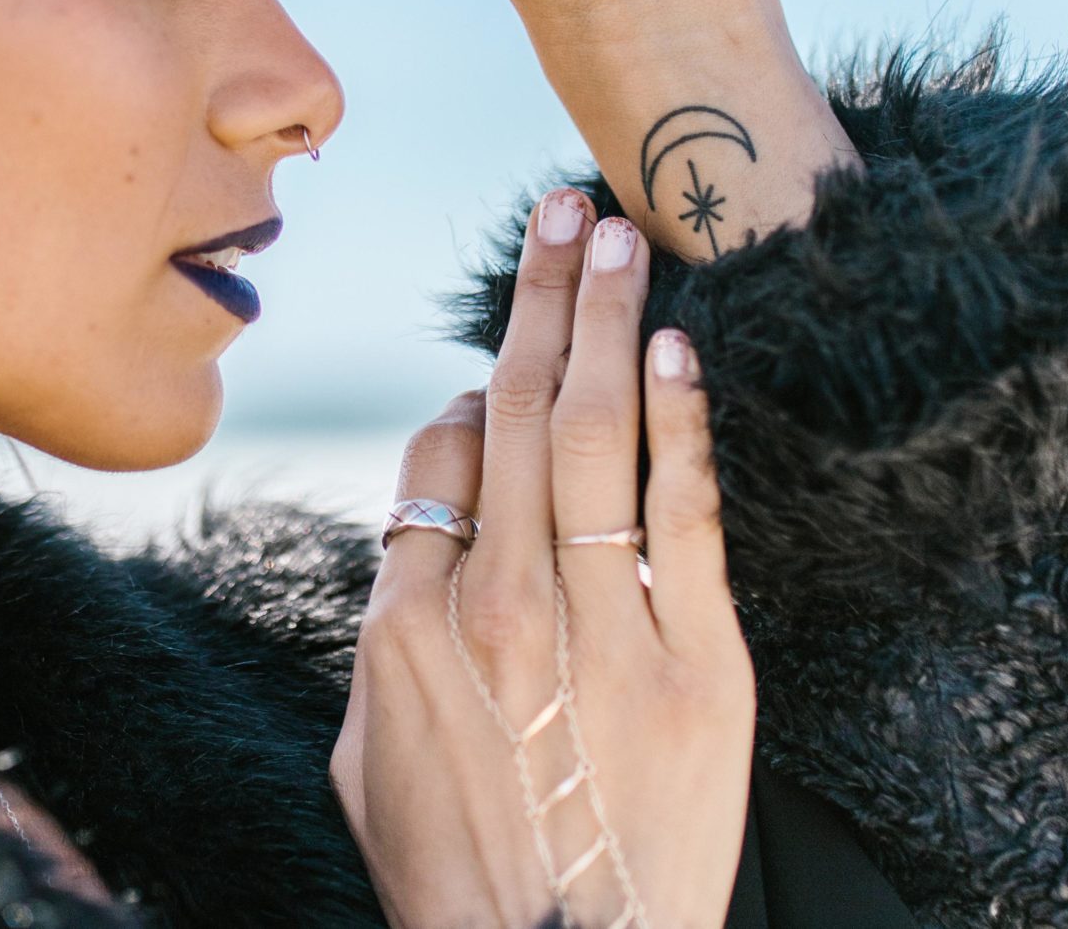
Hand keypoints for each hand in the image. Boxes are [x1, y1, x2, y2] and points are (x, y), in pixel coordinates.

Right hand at [331, 191, 753, 927]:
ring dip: (604, 322)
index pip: (436, 458)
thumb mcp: (364, 750)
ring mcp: (606, 632)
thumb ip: (384, 628)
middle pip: (512, 411)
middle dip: (538, 295)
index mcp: (411, 628)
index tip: (488, 373)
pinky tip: (677, 352)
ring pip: (595, 439)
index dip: (463, 400)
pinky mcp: (703, 666)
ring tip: (618, 234)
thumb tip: (415, 529)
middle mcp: (503, 610)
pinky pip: (687, 517)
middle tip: (563, 205)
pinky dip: (681, 425)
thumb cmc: (456, 871)